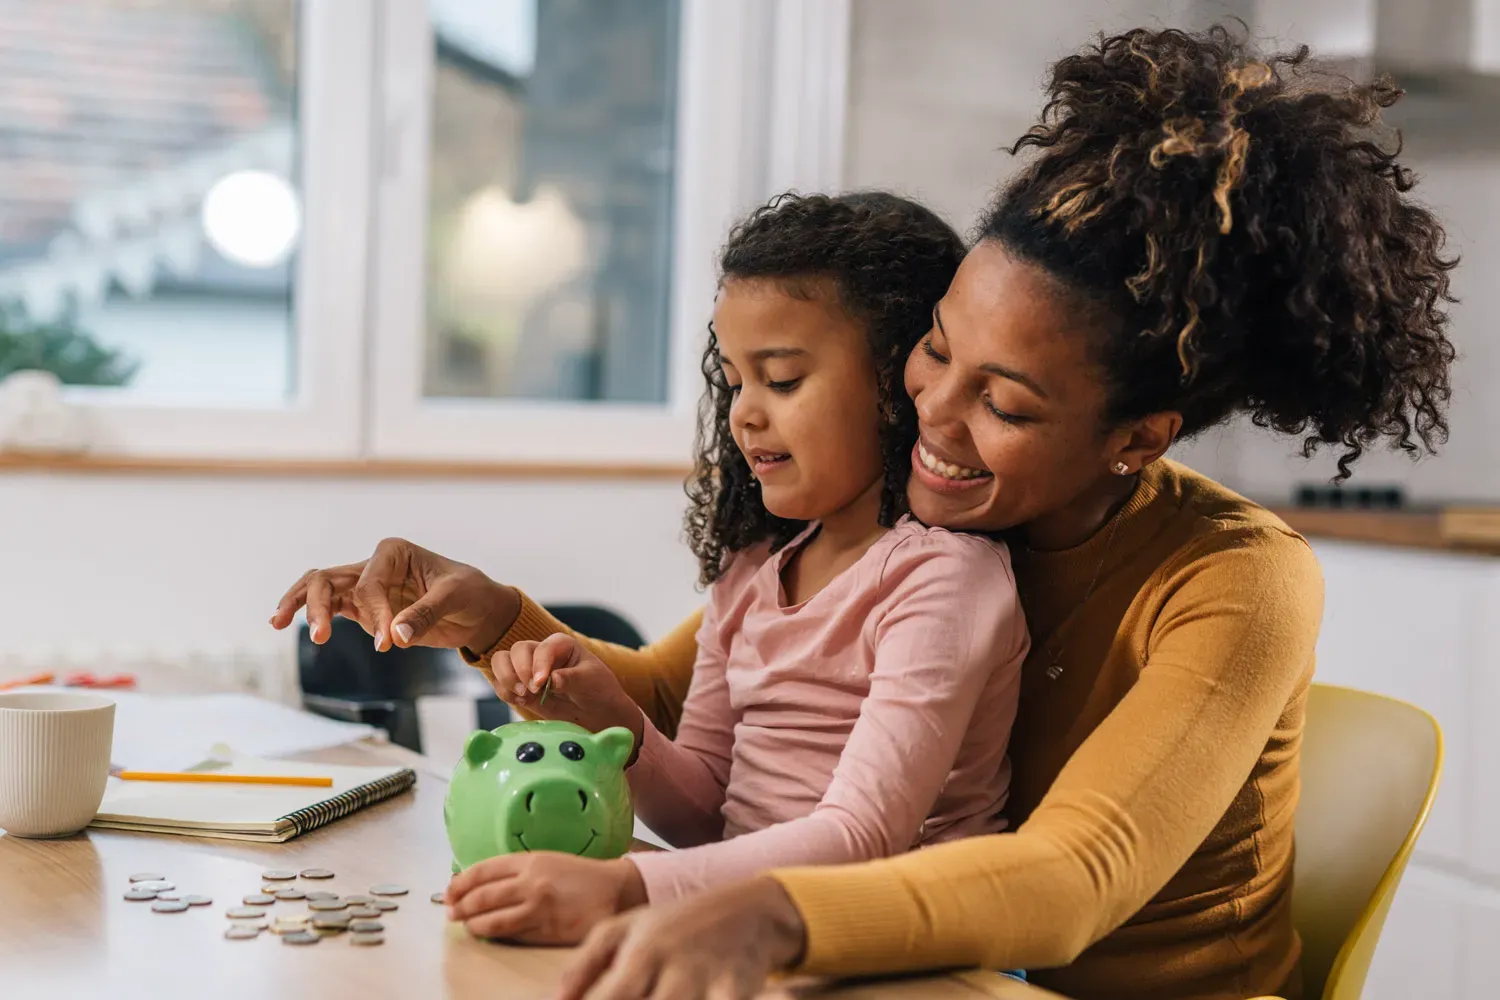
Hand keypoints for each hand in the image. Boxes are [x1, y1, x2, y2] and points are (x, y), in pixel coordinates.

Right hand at [269, 537, 519, 653]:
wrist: (478, 610)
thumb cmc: (470, 593)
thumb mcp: (455, 597)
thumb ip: (425, 613)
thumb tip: (396, 635)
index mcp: (394, 552)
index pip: (368, 582)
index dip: (374, 612)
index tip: (389, 639)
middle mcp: (373, 565)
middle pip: (328, 578)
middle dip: (317, 605)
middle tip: (319, 635)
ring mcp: (365, 587)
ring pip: (320, 589)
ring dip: (301, 606)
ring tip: (278, 623)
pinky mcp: (365, 609)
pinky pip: (330, 608)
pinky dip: (308, 614)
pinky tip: (284, 622)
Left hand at [445, 853, 647, 944]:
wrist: (614, 891)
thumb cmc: (580, 876)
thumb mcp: (547, 861)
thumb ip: (517, 871)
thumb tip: (482, 885)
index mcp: (530, 860)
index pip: (483, 871)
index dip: (460, 883)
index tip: (449, 891)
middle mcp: (531, 882)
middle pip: (482, 897)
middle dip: (461, 906)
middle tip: (451, 912)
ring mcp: (537, 908)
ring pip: (492, 920)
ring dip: (474, 925)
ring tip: (467, 926)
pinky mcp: (545, 930)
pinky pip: (512, 935)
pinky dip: (496, 935)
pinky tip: (490, 934)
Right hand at [488, 634, 644, 745]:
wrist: (596, 712)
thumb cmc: (597, 690)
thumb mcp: (590, 681)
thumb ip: (570, 678)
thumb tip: (552, 679)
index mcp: (560, 644)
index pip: (542, 649)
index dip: (538, 665)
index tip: (541, 684)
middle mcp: (541, 652)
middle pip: (516, 651)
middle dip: (519, 671)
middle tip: (532, 691)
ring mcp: (528, 670)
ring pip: (501, 662)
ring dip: (507, 679)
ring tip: (524, 696)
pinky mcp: (521, 687)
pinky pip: (501, 684)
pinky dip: (505, 692)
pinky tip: (522, 702)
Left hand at [557, 876, 806, 999]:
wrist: (752, 909)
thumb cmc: (678, 924)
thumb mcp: (628, 928)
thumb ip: (587, 962)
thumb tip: (557, 999)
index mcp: (641, 952)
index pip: (609, 997)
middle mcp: (672, 967)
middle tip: (639, 999)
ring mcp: (705, 980)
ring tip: (659, 996)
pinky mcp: (736, 991)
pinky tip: (699, 997)